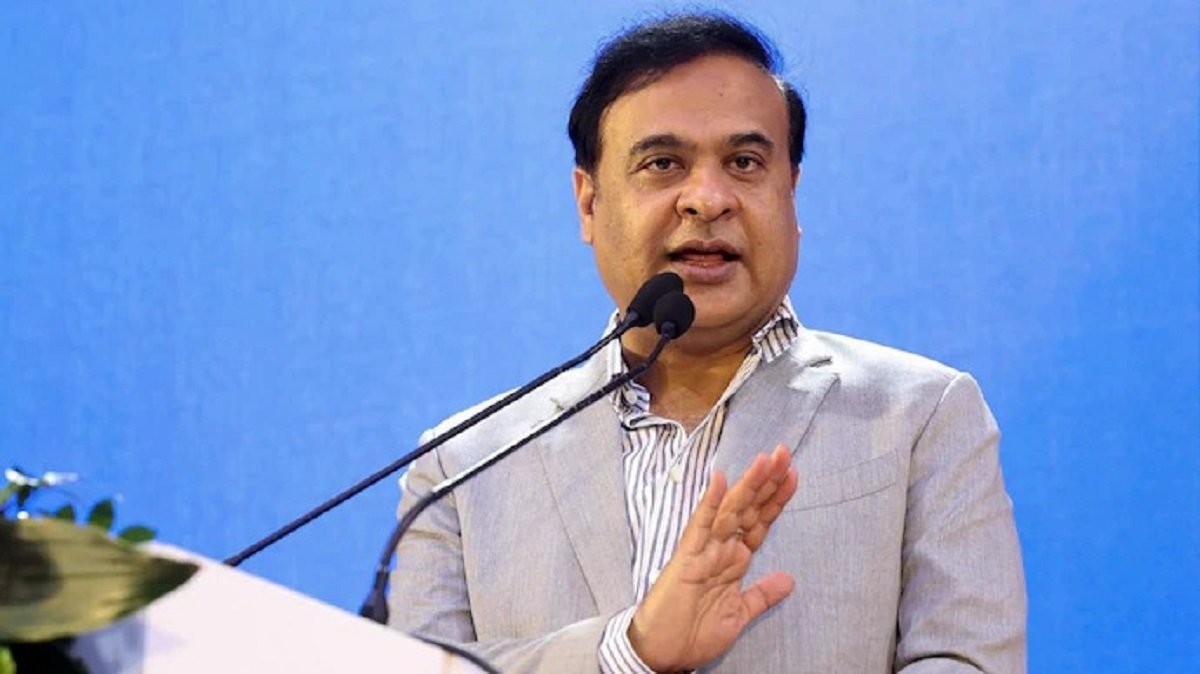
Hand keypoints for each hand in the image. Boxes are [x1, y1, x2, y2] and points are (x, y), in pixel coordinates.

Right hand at [628, 445, 798, 671]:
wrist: (664, 652)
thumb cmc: (694, 632)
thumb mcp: (740, 613)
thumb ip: (762, 594)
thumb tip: (788, 579)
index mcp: (734, 560)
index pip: (759, 522)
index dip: (776, 500)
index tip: (794, 475)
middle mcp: (720, 548)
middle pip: (749, 508)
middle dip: (767, 482)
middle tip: (785, 453)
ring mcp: (703, 550)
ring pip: (730, 510)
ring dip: (748, 485)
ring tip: (766, 461)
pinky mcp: (687, 557)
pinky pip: (701, 526)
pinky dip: (710, 503)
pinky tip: (720, 480)